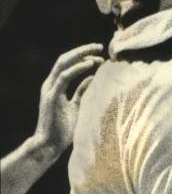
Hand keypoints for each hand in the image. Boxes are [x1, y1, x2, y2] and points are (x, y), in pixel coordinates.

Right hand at [32, 44, 103, 158]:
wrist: (50, 146)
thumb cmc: (63, 128)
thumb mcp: (76, 106)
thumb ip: (81, 91)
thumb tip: (92, 77)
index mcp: (56, 86)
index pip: (68, 62)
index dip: (83, 55)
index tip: (100, 53)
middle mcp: (50, 84)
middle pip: (65, 59)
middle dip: (83, 50)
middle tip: (100, 46)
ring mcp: (49, 90)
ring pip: (63, 63)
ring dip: (81, 56)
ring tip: (97, 54)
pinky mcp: (51, 97)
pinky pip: (65, 77)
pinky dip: (77, 68)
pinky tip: (90, 64)